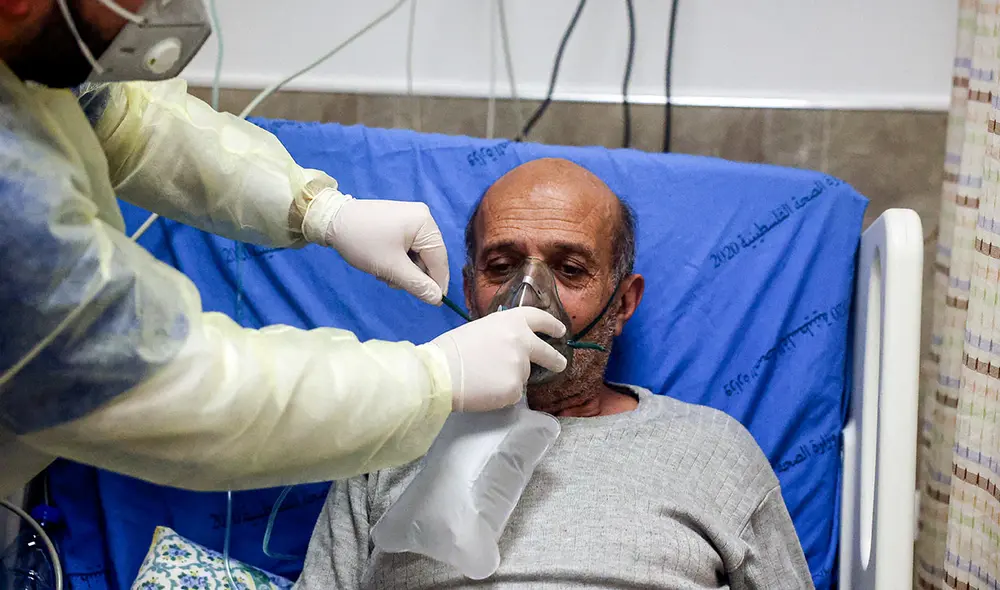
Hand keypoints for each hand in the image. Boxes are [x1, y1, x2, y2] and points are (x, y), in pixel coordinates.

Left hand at [303, 192, 448, 304]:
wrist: (331, 220)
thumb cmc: (363, 242)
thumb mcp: (391, 267)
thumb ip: (417, 284)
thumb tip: (438, 299)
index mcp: (425, 223)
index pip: (439, 259)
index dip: (437, 283)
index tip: (435, 303)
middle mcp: (422, 217)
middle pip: (428, 257)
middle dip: (412, 274)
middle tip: (392, 282)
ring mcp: (410, 218)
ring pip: (416, 254)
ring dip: (403, 269)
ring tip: (382, 272)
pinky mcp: (398, 222)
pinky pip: (407, 247)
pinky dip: (397, 259)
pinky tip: (382, 262)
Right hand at [427, 308, 568, 411]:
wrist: (440, 373)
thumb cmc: (451, 349)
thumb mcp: (481, 329)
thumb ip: (502, 335)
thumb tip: (508, 347)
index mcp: (511, 321)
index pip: (539, 318)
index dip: (552, 324)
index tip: (560, 331)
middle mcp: (522, 341)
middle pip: (547, 352)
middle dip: (555, 359)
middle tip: (559, 364)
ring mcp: (520, 367)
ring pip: (523, 375)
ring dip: (511, 378)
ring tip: (484, 378)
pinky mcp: (515, 389)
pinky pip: (512, 393)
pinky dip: (502, 394)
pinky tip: (484, 390)